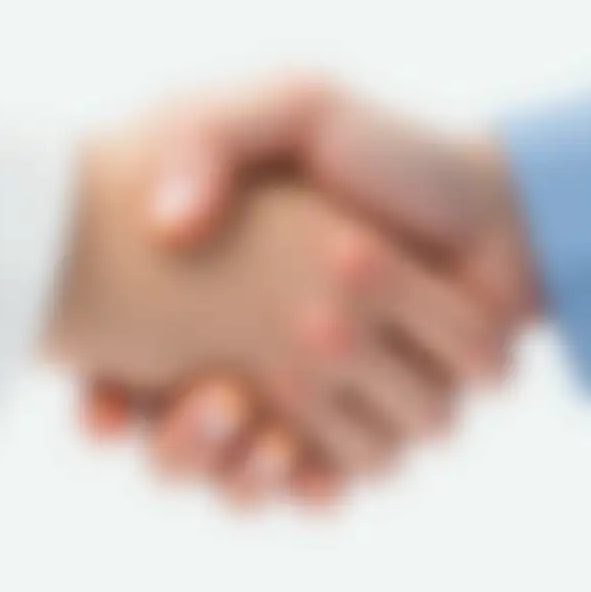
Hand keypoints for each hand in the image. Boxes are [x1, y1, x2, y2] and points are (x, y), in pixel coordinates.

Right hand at [77, 76, 539, 506]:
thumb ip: (213, 134)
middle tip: (200, 401)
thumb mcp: (292, 105)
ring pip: (235, 475)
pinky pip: (311, 486)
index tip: (101, 409)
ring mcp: (301, 404)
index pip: (120, 364)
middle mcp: (242, 356)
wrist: (489, 214)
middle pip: (174, 441)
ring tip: (240, 416)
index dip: (102, 397)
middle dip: (174, 443)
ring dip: (228, 467)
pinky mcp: (357, 434)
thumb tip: (166, 225)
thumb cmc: (388, 154)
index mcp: (205, 293)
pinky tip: (288, 449)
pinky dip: (296, 481)